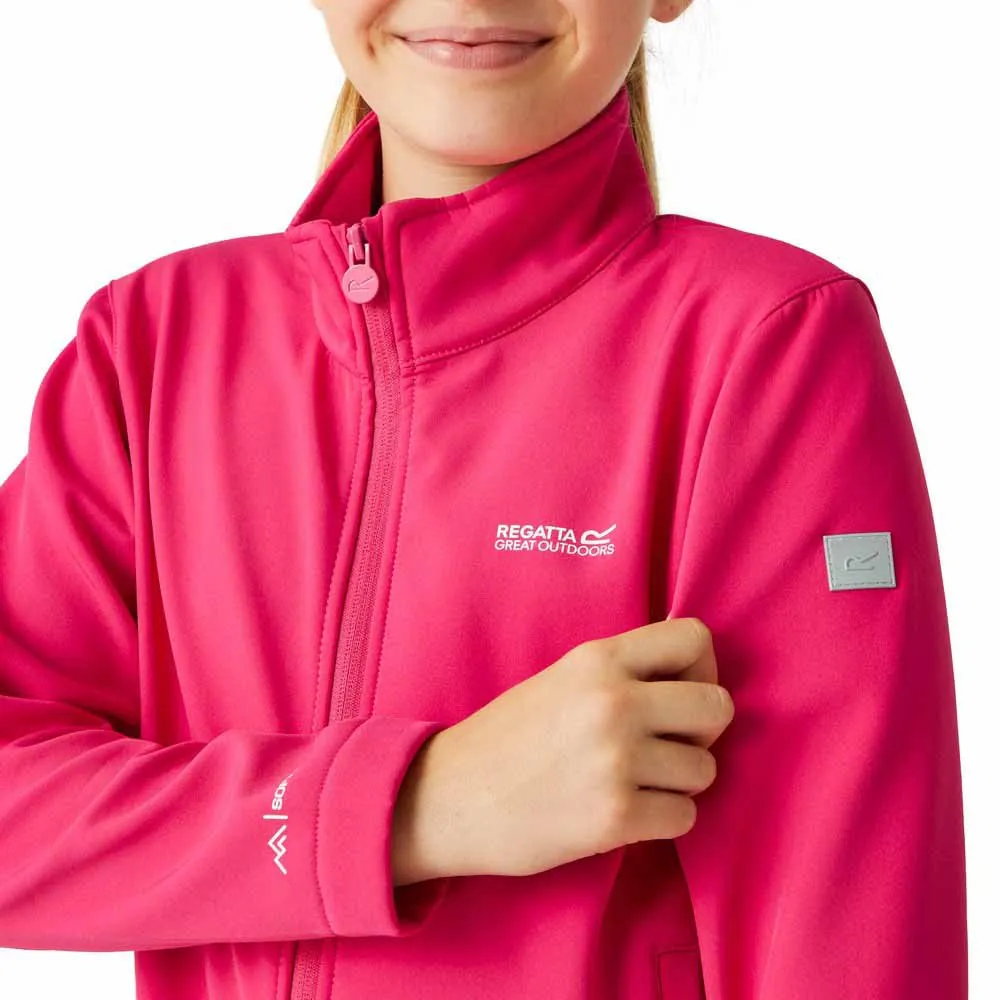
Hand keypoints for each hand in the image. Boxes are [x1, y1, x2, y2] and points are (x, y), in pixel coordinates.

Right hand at [397, 617, 732, 881]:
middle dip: (700, 731)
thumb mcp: (562, 679)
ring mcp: (617, 760)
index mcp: (598, 659)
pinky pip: (685, 816)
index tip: (677, 695)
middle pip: (717, 706)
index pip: (694, 639)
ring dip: (678, 781)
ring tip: (634, 781)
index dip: (700, 669)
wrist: (451, 797)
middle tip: (666, 745)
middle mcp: (614, 702)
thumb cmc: (508, 737)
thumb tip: (693, 670)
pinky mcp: (616, 816)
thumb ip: (622, 671)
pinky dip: (662, 819)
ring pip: (704, 767)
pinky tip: (626, 812)